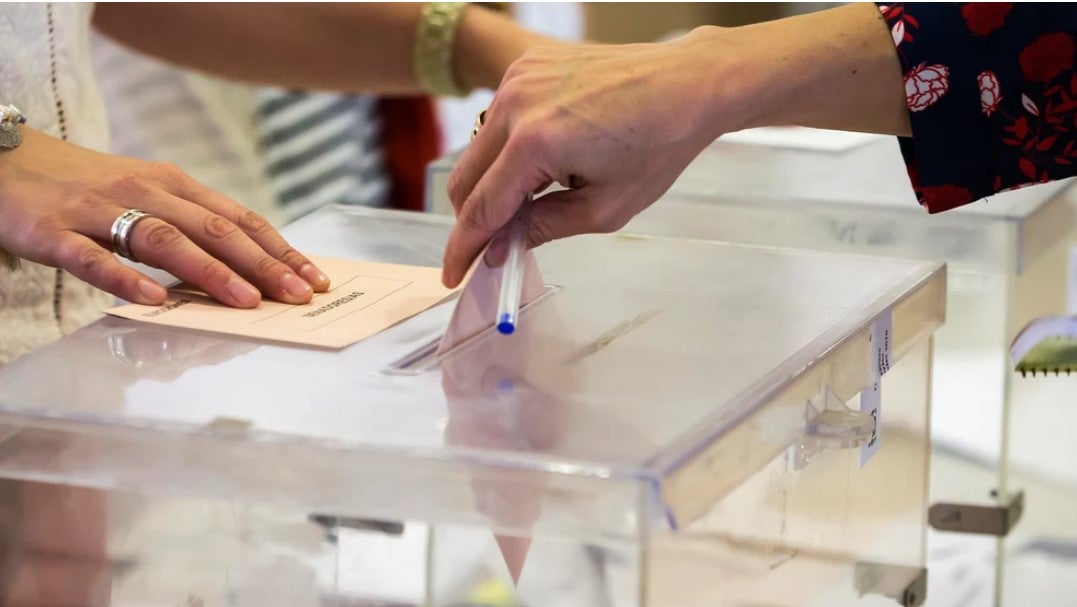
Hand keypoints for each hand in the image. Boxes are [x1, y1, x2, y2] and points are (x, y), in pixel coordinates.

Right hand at [0, 128, 329, 307]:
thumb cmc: (80, 186)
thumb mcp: (143, 195)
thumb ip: (186, 223)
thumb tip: (242, 264)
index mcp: (170, 184)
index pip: (239, 218)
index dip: (280, 249)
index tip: (314, 277)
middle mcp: (142, 191)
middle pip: (214, 229)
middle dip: (264, 264)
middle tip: (300, 296)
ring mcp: (96, 210)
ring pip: (164, 240)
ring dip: (212, 273)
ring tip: (248, 302)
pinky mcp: (51, 230)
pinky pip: (92, 257)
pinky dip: (126, 279)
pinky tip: (156, 301)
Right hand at [442, 29, 732, 286]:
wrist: (687, 84)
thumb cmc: (658, 143)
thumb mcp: (604, 208)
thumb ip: (543, 229)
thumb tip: (502, 248)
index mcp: (536, 141)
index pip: (481, 208)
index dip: (464, 248)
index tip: (454, 274)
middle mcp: (517, 104)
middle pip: (464, 180)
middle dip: (474, 220)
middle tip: (496, 247)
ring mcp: (517, 79)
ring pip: (476, 151)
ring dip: (493, 183)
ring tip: (539, 196)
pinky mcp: (525, 66)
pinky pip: (497, 121)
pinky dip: (507, 150)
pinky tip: (546, 161)